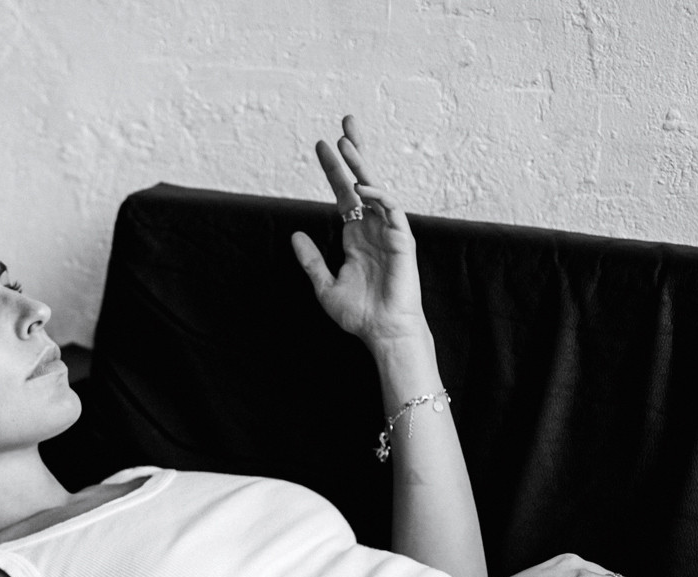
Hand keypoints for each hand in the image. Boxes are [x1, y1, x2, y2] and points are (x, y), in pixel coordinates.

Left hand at [290, 115, 429, 355]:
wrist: (382, 332)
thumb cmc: (359, 313)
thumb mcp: (324, 284)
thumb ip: (311, 260)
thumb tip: (294, 234)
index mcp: (356, 235)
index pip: (344, 194)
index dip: (334, 169)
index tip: (321, 145)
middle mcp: (373, 228)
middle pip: (364, 181)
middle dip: (355, 153)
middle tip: (345, 122)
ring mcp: (389, 232)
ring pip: (377, 189)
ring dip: (363, 165)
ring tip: (347, 143)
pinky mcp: (403, 242)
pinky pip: (393, 212)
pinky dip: (379, 197)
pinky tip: (363, 186)